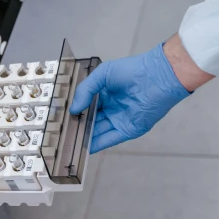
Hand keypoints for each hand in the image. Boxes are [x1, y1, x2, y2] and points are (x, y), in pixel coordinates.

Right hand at [69, 42, 191, 152]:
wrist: (158, 76)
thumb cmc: (132, 71)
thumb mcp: (102, 75)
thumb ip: (85, 91)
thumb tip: (73, 110)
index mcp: (104, 95)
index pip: (85, 107)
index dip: (75, 113)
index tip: (61, 119)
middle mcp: (111, 109)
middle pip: (90, 122)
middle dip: (77, 128)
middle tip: (61, 134)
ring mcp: (119, 120)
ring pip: (97, 132)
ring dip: (84, 138)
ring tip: (67, 144)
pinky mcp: (128, 130)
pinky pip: (109, 139)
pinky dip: (96, 144)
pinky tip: (83, 148)